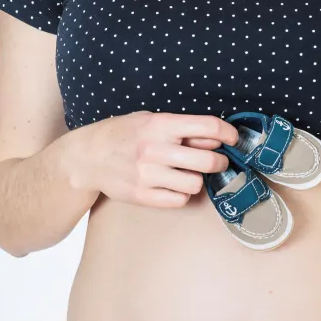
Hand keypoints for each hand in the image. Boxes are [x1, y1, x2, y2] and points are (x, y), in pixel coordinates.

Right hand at [71, 111, 238, 206]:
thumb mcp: (149, 120)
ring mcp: (148, 175)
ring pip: (196, 184)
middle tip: (217, 161)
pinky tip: (174, 185)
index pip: (207, 127)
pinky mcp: (142, 196)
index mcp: (159, 125)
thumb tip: (216, 138)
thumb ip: (181, 128)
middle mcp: (155, 150)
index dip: (228, 133)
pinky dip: (182, 194)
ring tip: (189, 173)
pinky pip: (179, 200)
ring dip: (198, 179)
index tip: (234, 139)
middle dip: (219, 161)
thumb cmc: (122, 135)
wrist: (87, 158)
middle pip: (208, 160)